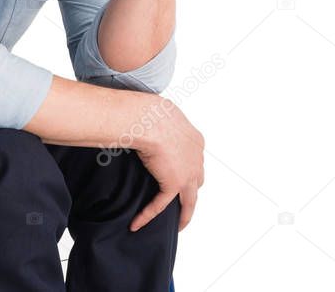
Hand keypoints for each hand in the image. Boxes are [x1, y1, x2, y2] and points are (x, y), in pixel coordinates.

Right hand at [130, 99, 204, 232]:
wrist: (149, 119)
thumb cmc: (150, 111)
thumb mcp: (158, 114)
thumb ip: (157, 123)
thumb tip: (140, 120)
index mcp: (195, 140)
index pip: (193, 159)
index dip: (186, 168)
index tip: (175, 172)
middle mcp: (197, 158)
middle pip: (196, 181)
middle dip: (189, 191)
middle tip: (181, 201)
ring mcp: (188, 173)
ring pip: (189, 200)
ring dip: (184, 212)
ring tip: (178, 223)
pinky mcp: (173, 184)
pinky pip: (160, 204)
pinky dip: (148, 214)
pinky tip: (138, 223)